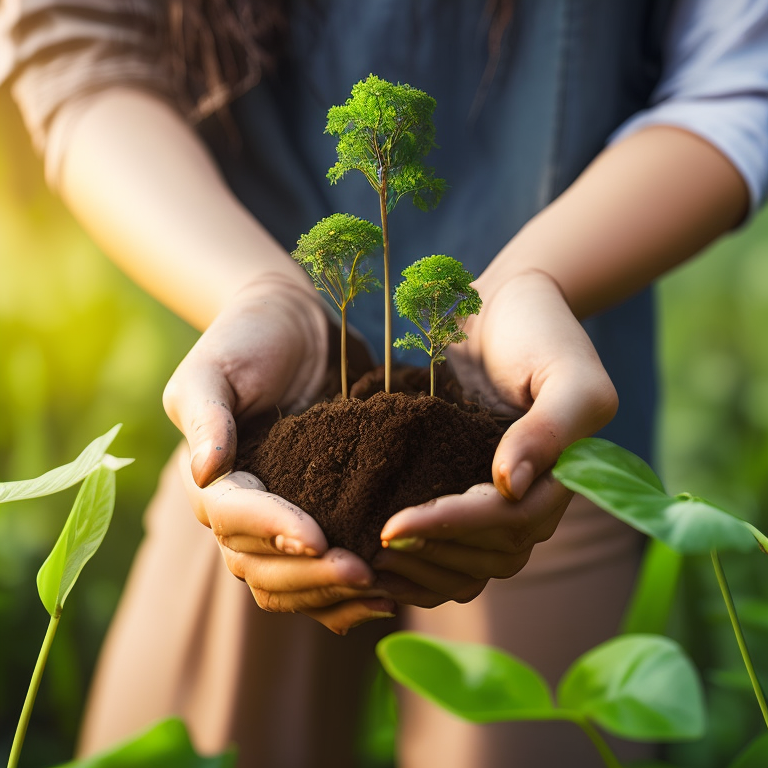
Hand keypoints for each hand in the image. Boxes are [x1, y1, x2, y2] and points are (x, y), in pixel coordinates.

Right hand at [164, 276, 395, 632]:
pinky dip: (343, 595)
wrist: (293, 327)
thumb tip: (206, 471)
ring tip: (381, 593)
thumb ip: (206, 415)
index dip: (271, 531)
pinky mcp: (314, 518)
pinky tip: (387, 596)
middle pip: (258, 564)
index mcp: (210, 477)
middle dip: (309, 575)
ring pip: (286, 583)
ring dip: (329, 595)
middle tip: (363, 572)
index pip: (232, 517)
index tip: (316, 539)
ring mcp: (276, 519)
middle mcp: (240, 509)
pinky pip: (316, 574)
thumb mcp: (214, 367)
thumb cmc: (248, 339)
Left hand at [374, 270, 617, 603]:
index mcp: (560, 478)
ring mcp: (500, 501)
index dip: (451, 529)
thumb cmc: (541, 332)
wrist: (508, 310)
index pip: (507, 523)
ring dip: (421, 572)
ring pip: (470, 566)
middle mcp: (532, 500)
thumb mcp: (565, 373)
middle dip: (430, 557)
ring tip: (367, 565)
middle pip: (488, 556)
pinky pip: (452, 550)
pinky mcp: (468, 493)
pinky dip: (419, 564)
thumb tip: (510, 487)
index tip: (393, 527)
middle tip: (369, 551)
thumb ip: (550, 428)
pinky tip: (379, 562)